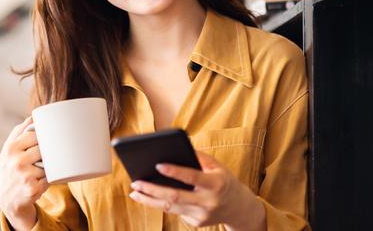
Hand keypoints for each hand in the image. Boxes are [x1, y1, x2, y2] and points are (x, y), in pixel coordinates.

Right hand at [0, 117, 47, 229]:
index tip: (45, 139)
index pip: (35, 135)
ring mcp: (25, 176)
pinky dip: (48, 179)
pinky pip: (50, 178)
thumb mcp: (9, 150)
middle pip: (43, 149)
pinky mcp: (33, 189)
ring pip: (48, 164)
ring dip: (48, 167)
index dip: (43, 138)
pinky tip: (39, 181)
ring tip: (38, 171)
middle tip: (42, 158)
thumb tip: (34, 116)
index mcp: (11, 148)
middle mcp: (16, 161)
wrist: (6, 198)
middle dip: (46, 153)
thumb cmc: (10, 168)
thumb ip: (19, 132)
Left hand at [128, 151, 265, 230]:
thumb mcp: (216, 165)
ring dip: (149, 200)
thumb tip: (172, 149)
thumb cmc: (223, 180)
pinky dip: (164, 203)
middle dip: (152, 190)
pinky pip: (176, 211)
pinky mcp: (196, 223)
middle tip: (136, 183)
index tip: (157, 165)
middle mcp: (209, 201)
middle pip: (175, 197)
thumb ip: (197, 157)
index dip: (175, 172)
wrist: (238, 208)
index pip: (192, 177)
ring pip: (170, 208)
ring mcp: (202, 215)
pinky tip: (152, 197)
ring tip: (134, 192)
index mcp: (216, 184)